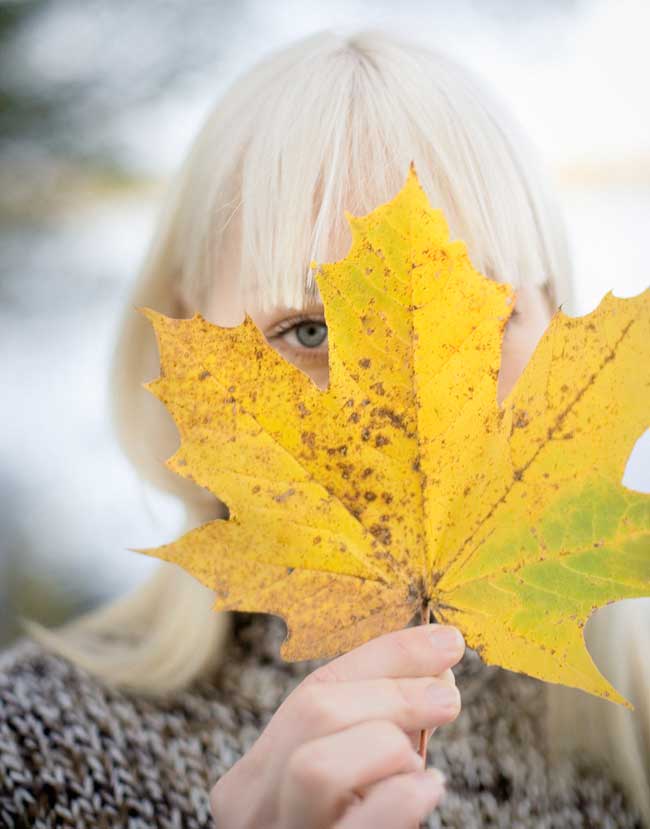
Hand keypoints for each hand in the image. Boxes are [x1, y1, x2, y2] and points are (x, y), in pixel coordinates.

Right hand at [209, 622, 464, 827]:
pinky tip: (428, 790)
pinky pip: (360, 828)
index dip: (385, 656)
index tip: (445, 641)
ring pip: (319, 763)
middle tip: (449, 696)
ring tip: (421, 760)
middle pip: (314, 712)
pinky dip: (402, 797)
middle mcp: (253, 807)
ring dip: (386, 743)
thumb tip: (435, 667)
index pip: (315, 688)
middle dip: (391, 691)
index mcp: (256, 773)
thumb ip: (373, 731)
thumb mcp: (345, 782)